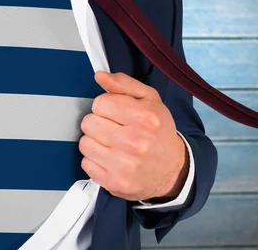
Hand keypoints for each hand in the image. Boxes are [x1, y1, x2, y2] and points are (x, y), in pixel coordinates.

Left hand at [79, 71, 188, 201]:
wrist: (173, 171)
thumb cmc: (158, 132)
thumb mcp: (150, 101)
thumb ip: (124, 84)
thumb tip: (100, 75)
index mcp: (145, 118)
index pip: (101, 103)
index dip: (105, 106)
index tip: (115, 113)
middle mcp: (135, 142)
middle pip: (89, 122)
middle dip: (98, 123)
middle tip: (114, 129)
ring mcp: (124, 165)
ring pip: (84, 143)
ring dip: (95, 142)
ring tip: (111, 144)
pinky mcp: (114, 182)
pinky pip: (86, 163)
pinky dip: (95, 161)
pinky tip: (110, 159)